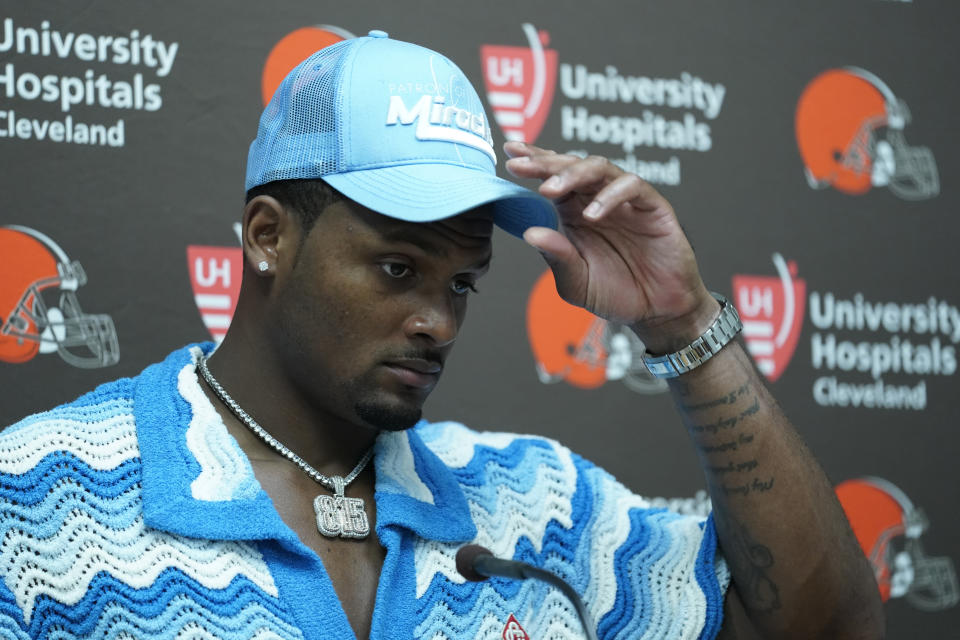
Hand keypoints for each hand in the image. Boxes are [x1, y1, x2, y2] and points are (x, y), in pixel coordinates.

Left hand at [504, 142, 717, 352]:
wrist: (656, 311)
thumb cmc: (615, 293)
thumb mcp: (576, 282)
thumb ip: (556, 258)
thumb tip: (529, 233)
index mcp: (574, 211)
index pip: (552, 177)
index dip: (533, 161)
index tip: (509, 152)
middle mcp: (598, 199)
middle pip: (572, 165)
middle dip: (544, 163)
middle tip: (520, 165)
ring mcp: (626, 200)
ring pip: (600, 168)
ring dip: (572, 173)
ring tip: (550, 190)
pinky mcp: (653, 207)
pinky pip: (632, 187)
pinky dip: (610, 196)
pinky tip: (592, 214)